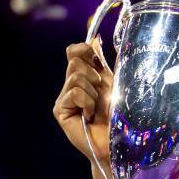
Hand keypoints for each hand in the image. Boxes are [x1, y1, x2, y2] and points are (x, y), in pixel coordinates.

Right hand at [53, 37, 112, 162]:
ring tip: (97, 108)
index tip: (95, 55)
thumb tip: (95, 37)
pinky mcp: (59, 110)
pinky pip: (74, 92)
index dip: (83, 48)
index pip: (74, 51)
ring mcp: (64, 98)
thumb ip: (101, 61)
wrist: (117, 141)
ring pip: (76, 77)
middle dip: (94, 75)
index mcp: (85, 76)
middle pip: (75, 61)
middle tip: (102, 94)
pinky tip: (90, 115)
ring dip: (93, 92)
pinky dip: (87, 102)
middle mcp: (71, 85)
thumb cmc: (119, 115)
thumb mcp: (113, 83)